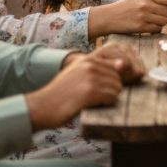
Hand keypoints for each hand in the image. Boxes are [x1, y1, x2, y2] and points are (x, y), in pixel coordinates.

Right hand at [25, 43, 143, 129]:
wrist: (42, 106)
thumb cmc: (62, 94)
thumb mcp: (78, 75)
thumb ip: (99, 69)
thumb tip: (124, 64)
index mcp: (87, 59)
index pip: (116, 67)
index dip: (113, 81)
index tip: (102, 91)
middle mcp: (90, 65)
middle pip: (118, 78)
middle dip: (112, 90)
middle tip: (97, 99)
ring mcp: (90, 78)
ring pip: (118, 88)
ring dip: (110, 98)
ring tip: (94, 102)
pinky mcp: (90, 92)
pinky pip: (113, 98)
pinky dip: (107, 104)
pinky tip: (94, 106)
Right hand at [88, 0, 166, 37]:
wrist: (110, 17)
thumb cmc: (127, 6)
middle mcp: (147, 5)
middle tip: (163, 15)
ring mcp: (144, 16)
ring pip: (165, 21)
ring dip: (162, 22)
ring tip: (154, 20)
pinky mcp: (141, 27)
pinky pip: (157, 29)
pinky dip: (156, 29)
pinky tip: (150, 26)